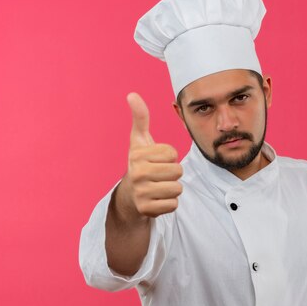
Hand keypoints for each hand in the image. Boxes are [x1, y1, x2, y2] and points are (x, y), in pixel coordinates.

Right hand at [116, 92, 182, 218]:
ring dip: (172, 189)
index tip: (156, 160)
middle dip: (173, 174)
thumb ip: (140, 118)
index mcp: (138, 155)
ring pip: (177, 188)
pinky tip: (157, 200)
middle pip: (177, 171)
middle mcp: (137, 174)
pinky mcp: (147, 210)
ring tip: (159, 187)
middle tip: (159, 176)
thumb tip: (132, 94)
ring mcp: (141, 193)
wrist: (129, 196)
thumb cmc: (140, 163)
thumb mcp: (139, 141)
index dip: (169, 157)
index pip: (172, 153)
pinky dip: (169, 203)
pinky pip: (173, 205)